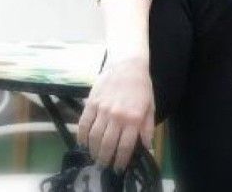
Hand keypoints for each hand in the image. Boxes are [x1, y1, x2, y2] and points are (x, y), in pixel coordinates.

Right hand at [77, 57, 154, 171]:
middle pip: (108, 145)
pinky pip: (83, 124)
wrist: (127, 64)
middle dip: (105, 159)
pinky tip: (82, 143)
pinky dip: (81, 136)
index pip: (125, 146)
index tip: (118, 167)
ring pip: (94, 137)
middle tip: (104, 164)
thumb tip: (146, 146)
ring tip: (95, 156)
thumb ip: (147, 127)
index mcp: (133, 119)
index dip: (121, 160)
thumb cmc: (141, 85)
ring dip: (93, 150)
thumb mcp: (151, 106)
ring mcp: (102, 110)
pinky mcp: (91, 103)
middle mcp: (117, 117)